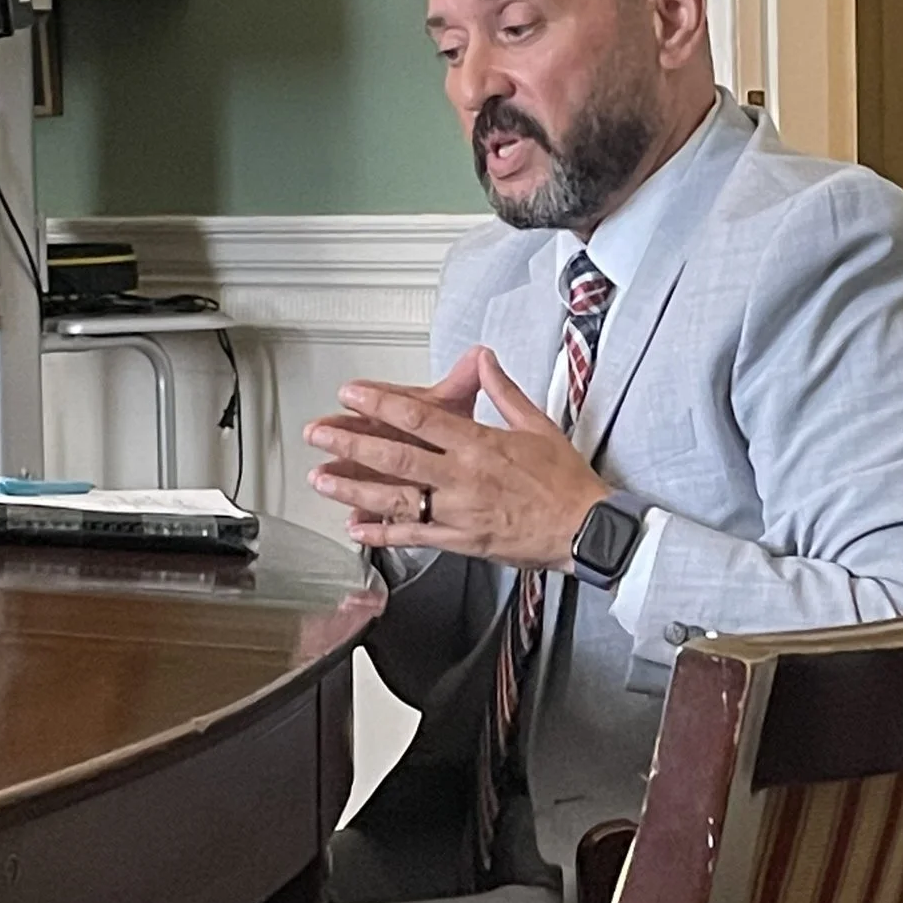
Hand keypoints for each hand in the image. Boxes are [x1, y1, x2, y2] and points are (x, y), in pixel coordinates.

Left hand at [307, 348, 604, 567]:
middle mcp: (462, 478)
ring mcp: (457, 512)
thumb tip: (486, 361)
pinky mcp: (459, 542)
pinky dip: (381, 533)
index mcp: (479, 445)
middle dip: (351, 444)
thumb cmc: (565, 482)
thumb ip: (504, 391)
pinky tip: (356, 528)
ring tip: (322, 479)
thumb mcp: (538, 425)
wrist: (583, 528)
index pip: (420, 418)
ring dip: (353, 489)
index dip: (380, 405)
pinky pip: (412, 536)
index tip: (353, 395)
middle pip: (396, 457)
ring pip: (395, 499)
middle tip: (318, 434)